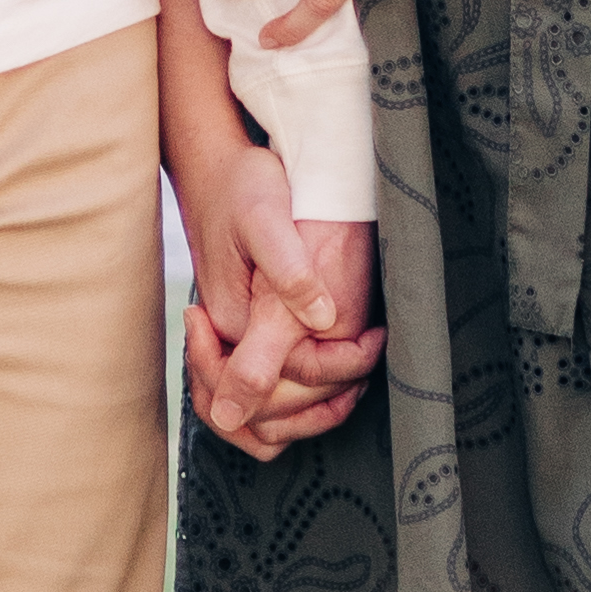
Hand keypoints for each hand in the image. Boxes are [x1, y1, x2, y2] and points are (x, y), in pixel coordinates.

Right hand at [179, 147, 378, 452]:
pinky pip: (264, 398)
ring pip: (263, 421)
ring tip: (358, 380)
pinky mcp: (244, 335)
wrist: (216, 169)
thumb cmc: (242, 186)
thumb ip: (290, 274)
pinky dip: (299, 405)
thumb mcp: (266, 218)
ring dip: (313, 414)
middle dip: (326, 401)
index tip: (373, 334)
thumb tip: (323, 320)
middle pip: (270, 415)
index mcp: (232, 321)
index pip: (283, 381)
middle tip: (371, 351)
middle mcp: (228, 342)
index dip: (339, 368)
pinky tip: (336, 380)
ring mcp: (232, 342)